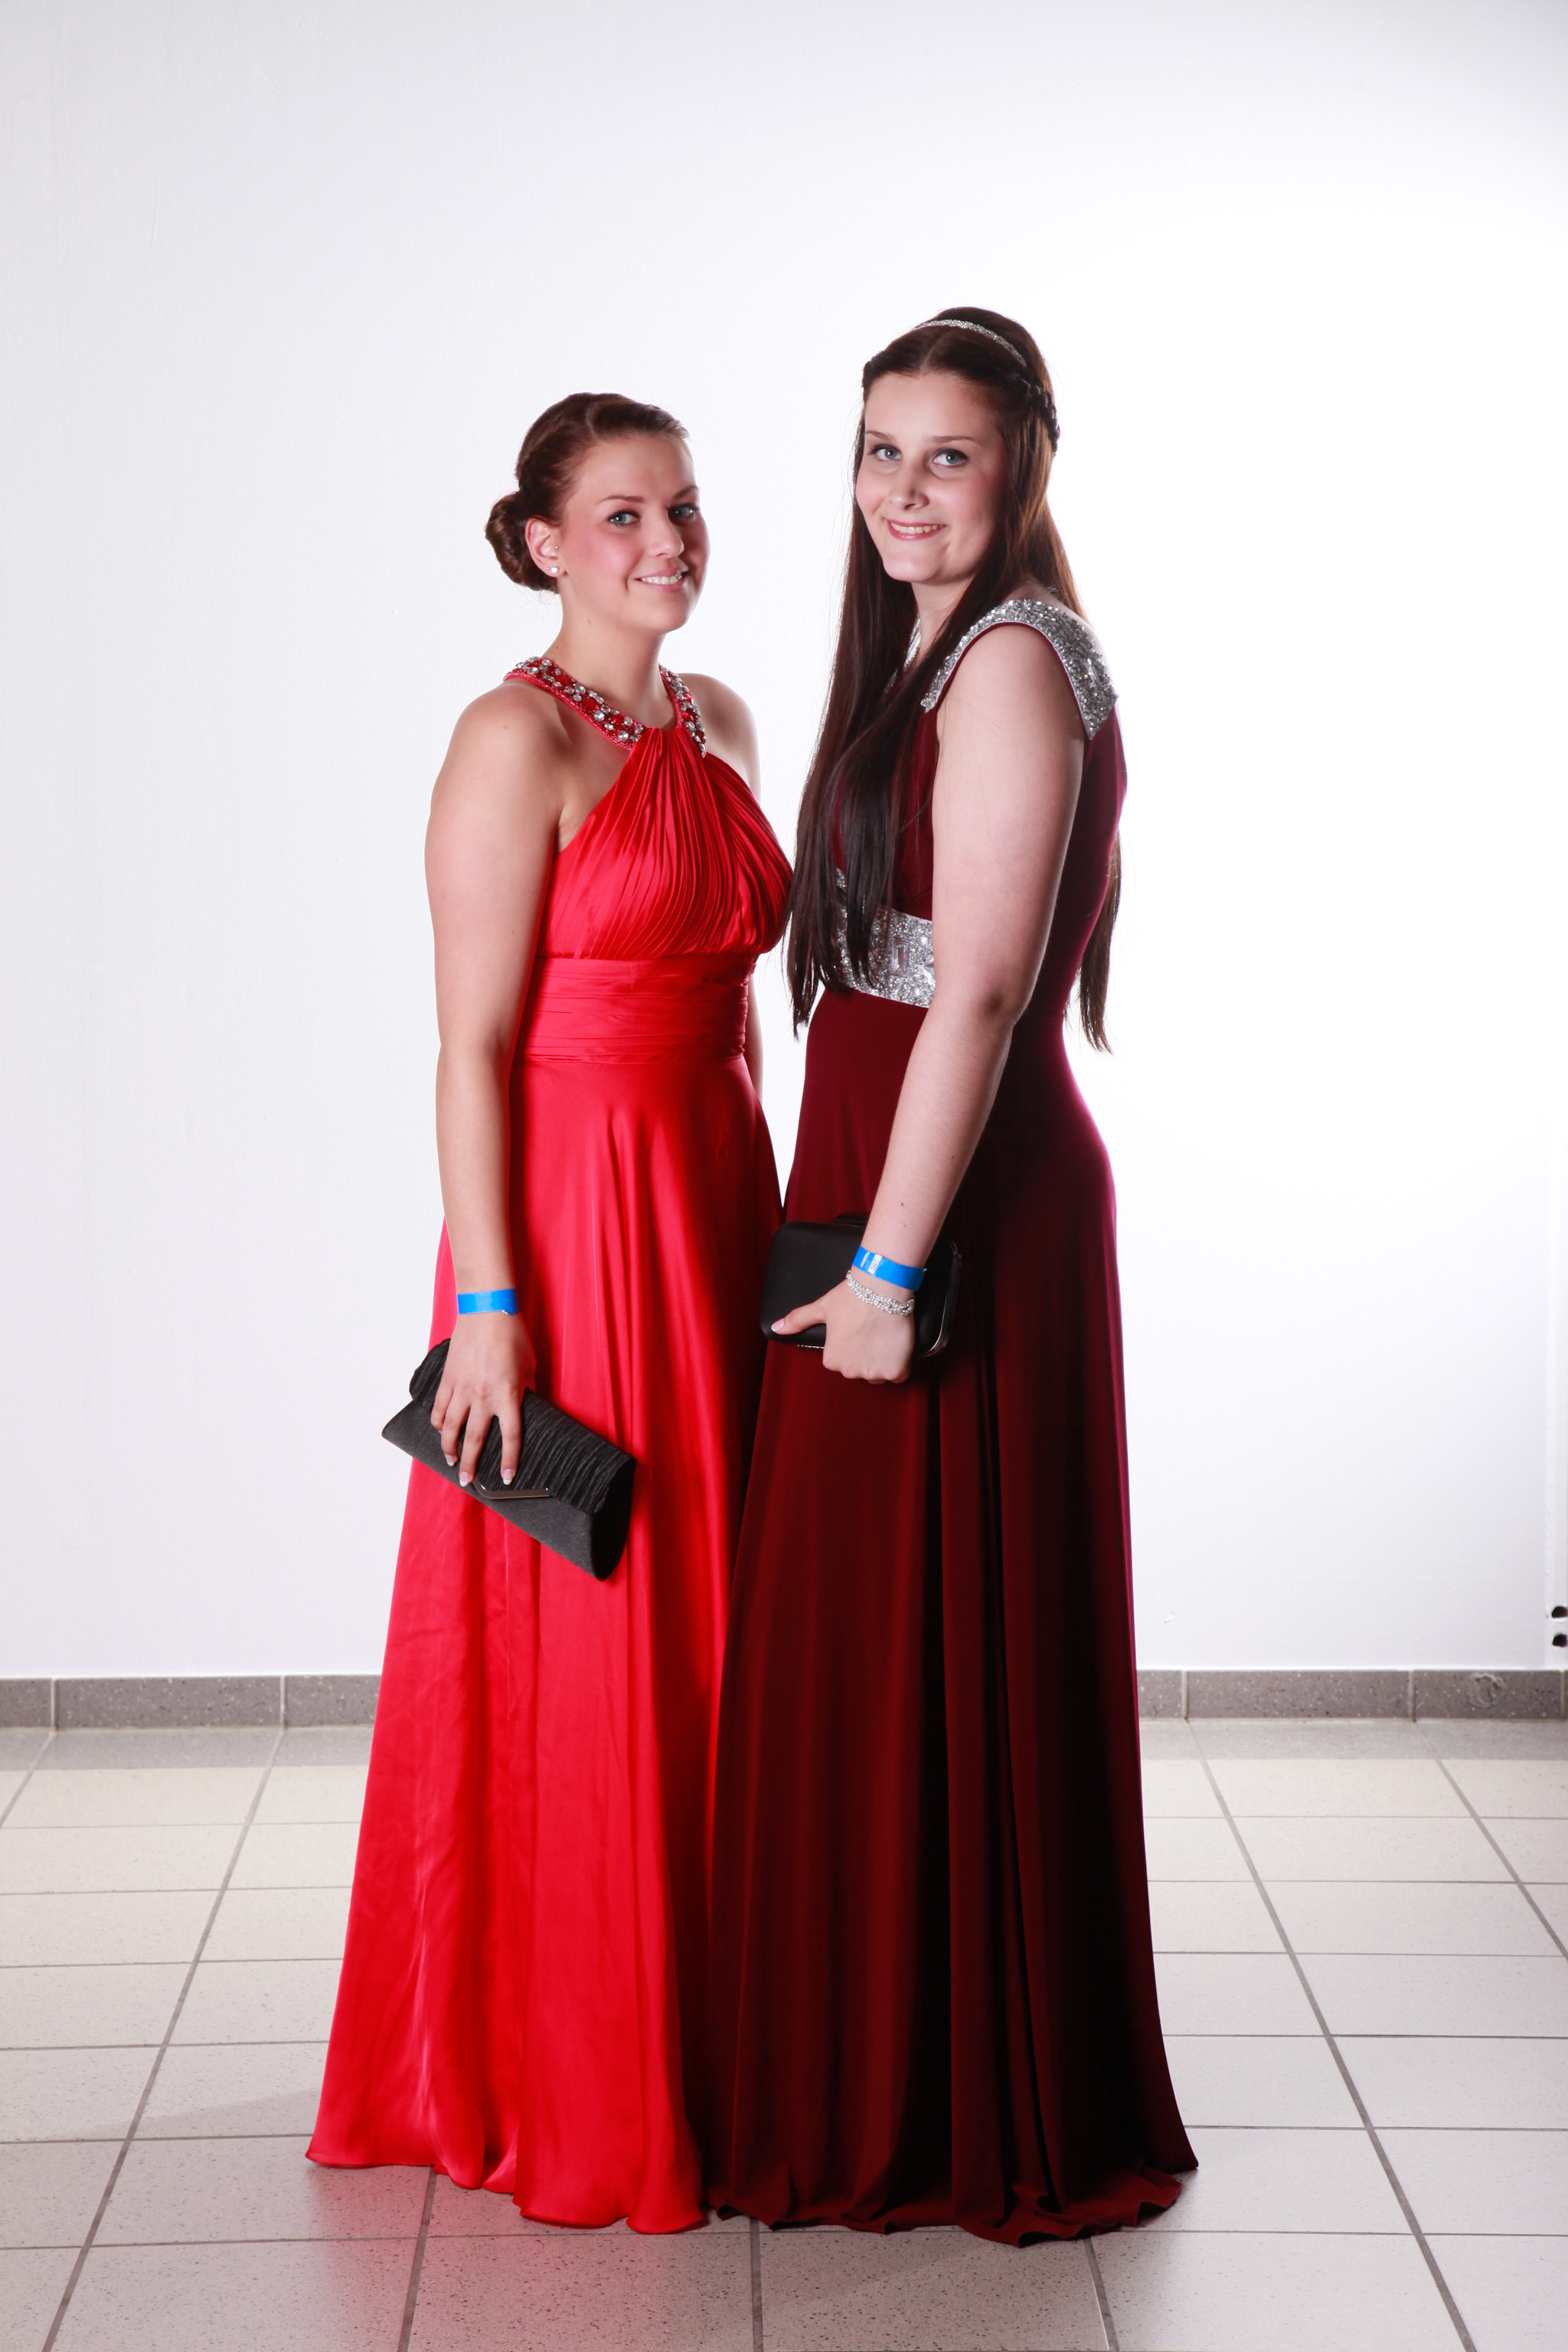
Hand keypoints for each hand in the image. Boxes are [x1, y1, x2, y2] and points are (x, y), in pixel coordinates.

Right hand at [431, 1310, 536, 1487]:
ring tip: (451, 1461)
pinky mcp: (448, 1379)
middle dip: (471, 1464)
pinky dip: (438, 1423)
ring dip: (449, 1448)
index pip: (509, 1437)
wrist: (486, 1310)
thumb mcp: (529, 1367)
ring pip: (450, 1428)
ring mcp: (462, 1388)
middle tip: (467, 1481)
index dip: (509, 1460)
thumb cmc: (513, 1336)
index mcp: (508, 1395)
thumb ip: (527, 1392)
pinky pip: (440, 1408)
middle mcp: (483, 1396)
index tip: (506, 1477)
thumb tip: (527, 1408)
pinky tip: (440, 1431)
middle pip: (475, 1439)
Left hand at [772, 1279, 915, 1384]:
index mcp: (831, 1360)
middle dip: (869, 1356)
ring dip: (885, 1361)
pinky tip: (897, 1344)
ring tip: (884, 1336)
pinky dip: (901, 1363)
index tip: (860, 1331)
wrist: (882, 1288)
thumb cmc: (852, 1296)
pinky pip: (899, 1375)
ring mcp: (873, 1373)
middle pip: (863, 1370)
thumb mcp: (821, 1308)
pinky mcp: (894, 1371)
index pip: (845, 1362)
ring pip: (880, 1374)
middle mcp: (849, 1371)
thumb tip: (776, 1328)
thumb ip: (798, 1320)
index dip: (855, 1346)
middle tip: (873, 1332)